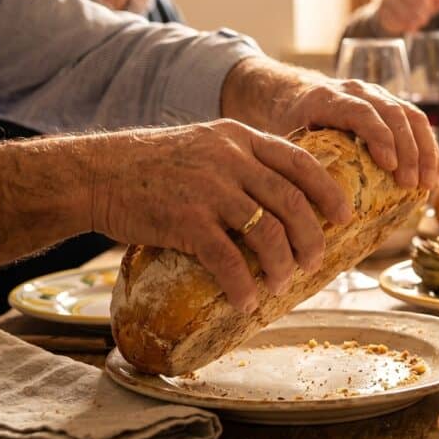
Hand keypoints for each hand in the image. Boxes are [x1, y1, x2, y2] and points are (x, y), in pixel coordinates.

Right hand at [89, 120, 352, 312]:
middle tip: (315, 261)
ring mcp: (209, 188)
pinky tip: (246, 301)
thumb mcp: (203, 144)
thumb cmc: (150, 165)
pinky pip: (228, 259)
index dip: (327, 190)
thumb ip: (238, 160)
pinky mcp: (185, 220)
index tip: (344, 213)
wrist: (95, 174)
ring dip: (281, 265)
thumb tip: (278, 197)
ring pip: (267, 232)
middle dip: (312, 236)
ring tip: (281, 283)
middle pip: (291, 201)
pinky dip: (242, 285)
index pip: (299, 161)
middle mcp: (230, 159)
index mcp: (239, 137)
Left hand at [221, 58, 438, 191]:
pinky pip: (417, 122)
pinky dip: (428, 148)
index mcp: (327, 98)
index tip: (389, 166)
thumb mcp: (285, 140)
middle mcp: (357, 91)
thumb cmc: (288, 125)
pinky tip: (433, 173)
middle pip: (393, 114)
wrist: (292, 94)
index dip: (378, 137)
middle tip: (411, 184)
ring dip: (424, 151)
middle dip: (407, 150)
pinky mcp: (390, 105)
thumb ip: (298, 164)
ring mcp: (377, 95)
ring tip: (429, 183)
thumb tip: (310, 209)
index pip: (361, 113)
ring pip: (411, 115)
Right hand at [375, 0, 438, 34]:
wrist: (395, 14)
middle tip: (426, 14)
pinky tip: (409, 28)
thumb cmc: (418, 3)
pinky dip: (398, 22)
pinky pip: (386, 14)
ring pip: (394, 1)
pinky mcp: (380, 11)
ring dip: (407, 12)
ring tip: (419, 22)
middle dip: (416, 1)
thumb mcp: (434, 0)